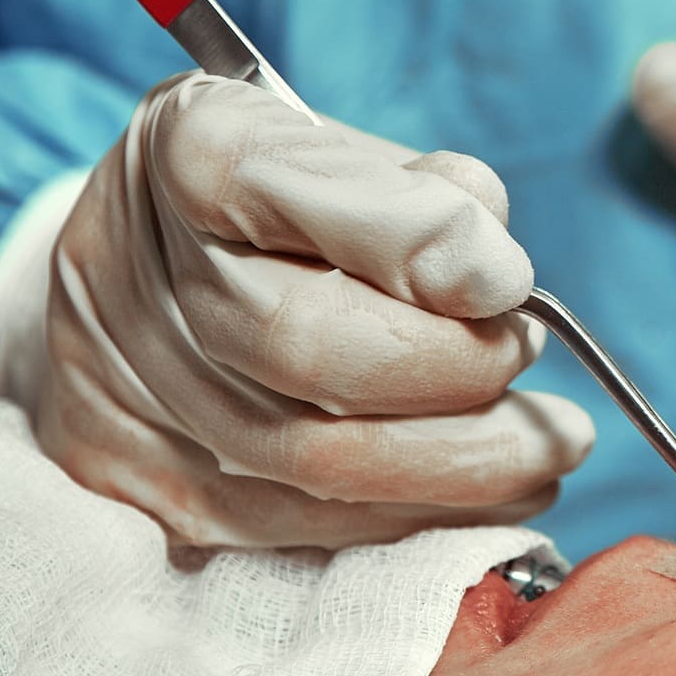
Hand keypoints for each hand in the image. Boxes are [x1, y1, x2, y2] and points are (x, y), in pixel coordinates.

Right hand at [9, 73, 593, 546]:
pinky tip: (493, 494)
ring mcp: (127, 392)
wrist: (142, 275)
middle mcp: (135, 269)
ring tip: (548, 447)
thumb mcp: (349, 149)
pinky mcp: (143, 488)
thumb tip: (489, 269)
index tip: (507, 280)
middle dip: (450, 367)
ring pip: (308, 458)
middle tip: (525, 353)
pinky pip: (298, 527)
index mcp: (193, 148)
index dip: (409, 239)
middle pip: (301, 341)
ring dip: (459, 465)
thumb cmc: (276, 202)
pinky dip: (414, 517)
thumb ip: (419, 191)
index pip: (289, 184)